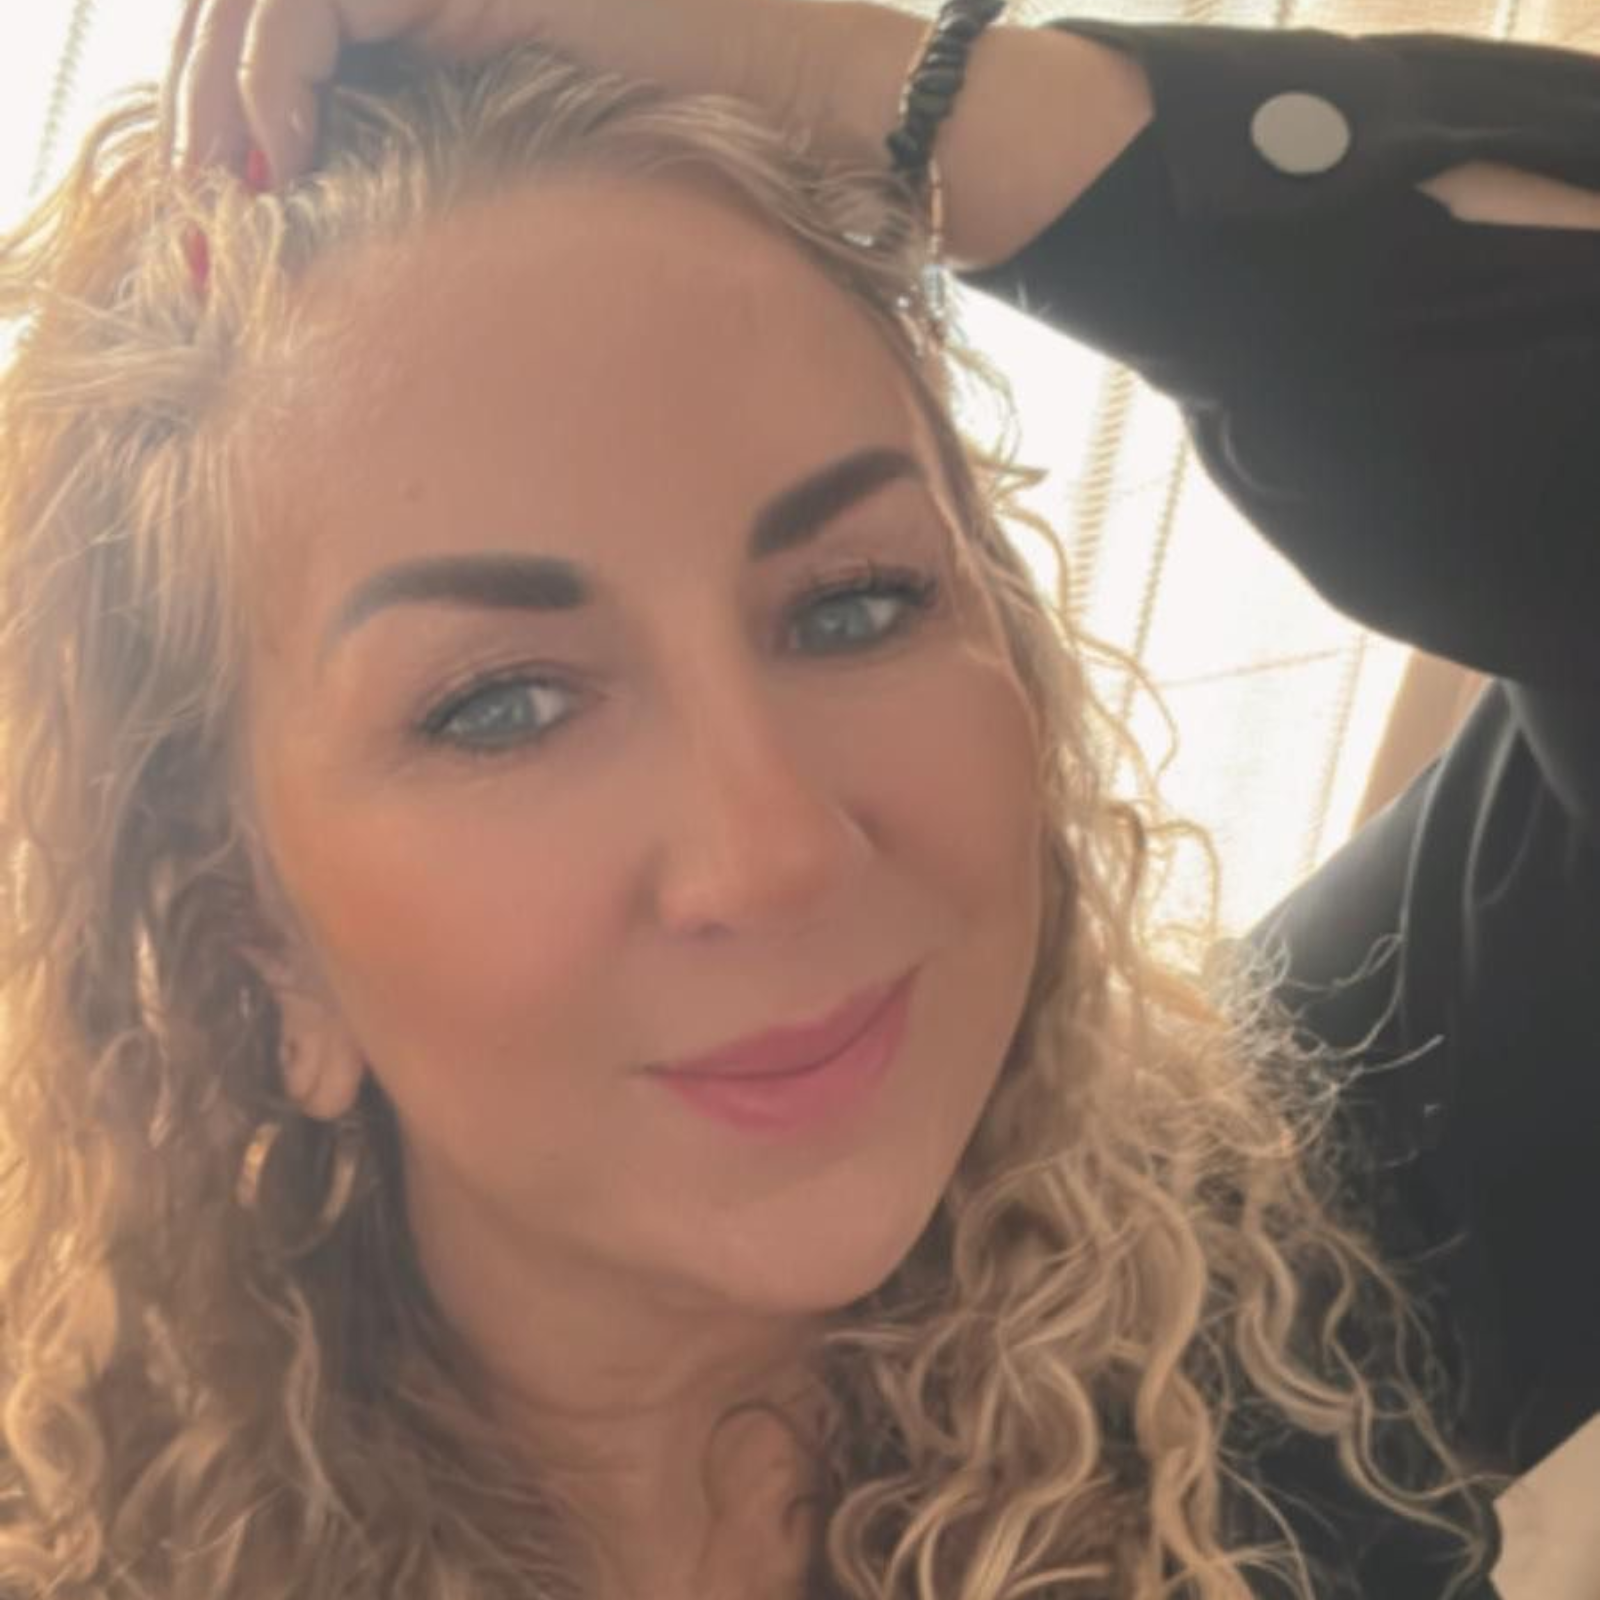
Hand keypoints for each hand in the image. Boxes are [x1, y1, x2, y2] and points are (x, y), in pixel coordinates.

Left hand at [162, 0, 786, 185]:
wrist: (781, 96)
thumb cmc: (680, 150)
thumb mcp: (523, 163)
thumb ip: (433, 159)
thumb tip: (342, 227)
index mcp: (428, 9)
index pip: (286, 33)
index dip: (227, 104)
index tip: (215, 210)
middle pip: (249, 4)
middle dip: (203, 101)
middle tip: (194, 208)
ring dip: (219, 91)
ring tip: (224, 190)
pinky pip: (312, 2)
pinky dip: (274, 75)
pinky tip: (279, 162)